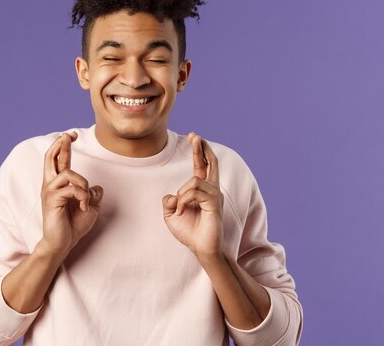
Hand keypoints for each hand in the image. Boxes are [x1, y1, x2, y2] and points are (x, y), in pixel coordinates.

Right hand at [40, 131, 102, 257]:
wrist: (62, 243)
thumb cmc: (73, 226)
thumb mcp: (90, 207)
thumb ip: (93, 194)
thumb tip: (97, 187)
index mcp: (58, 183)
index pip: (58, 158)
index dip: (64, 144)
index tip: (72, 135)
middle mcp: (50, 184)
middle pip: (51, 156)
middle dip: (61, 143)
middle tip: (69, 135)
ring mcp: (49, 191)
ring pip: (68, 173)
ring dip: (83, 184)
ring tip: (85, 199)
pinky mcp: (52, 199)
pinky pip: (71, 189)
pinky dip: (82, 197)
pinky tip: (83, 206)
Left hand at [162, 132, 224, 256]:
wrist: (200, 248)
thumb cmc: (189, 232)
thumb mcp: (171, 214)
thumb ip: (168, 202)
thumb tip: (171, 195)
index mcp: (202, 190)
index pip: (202, 165)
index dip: (199, 151)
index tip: (194, 136)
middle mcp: (211, 190)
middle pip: (210, 163)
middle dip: (202, 148)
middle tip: (195, 136)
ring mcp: (215, 196)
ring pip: (195, 180)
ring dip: (182, 194)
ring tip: (179, 208)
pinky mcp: (215, 203)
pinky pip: (195, 191)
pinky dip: (184, 200)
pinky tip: (182, 210)